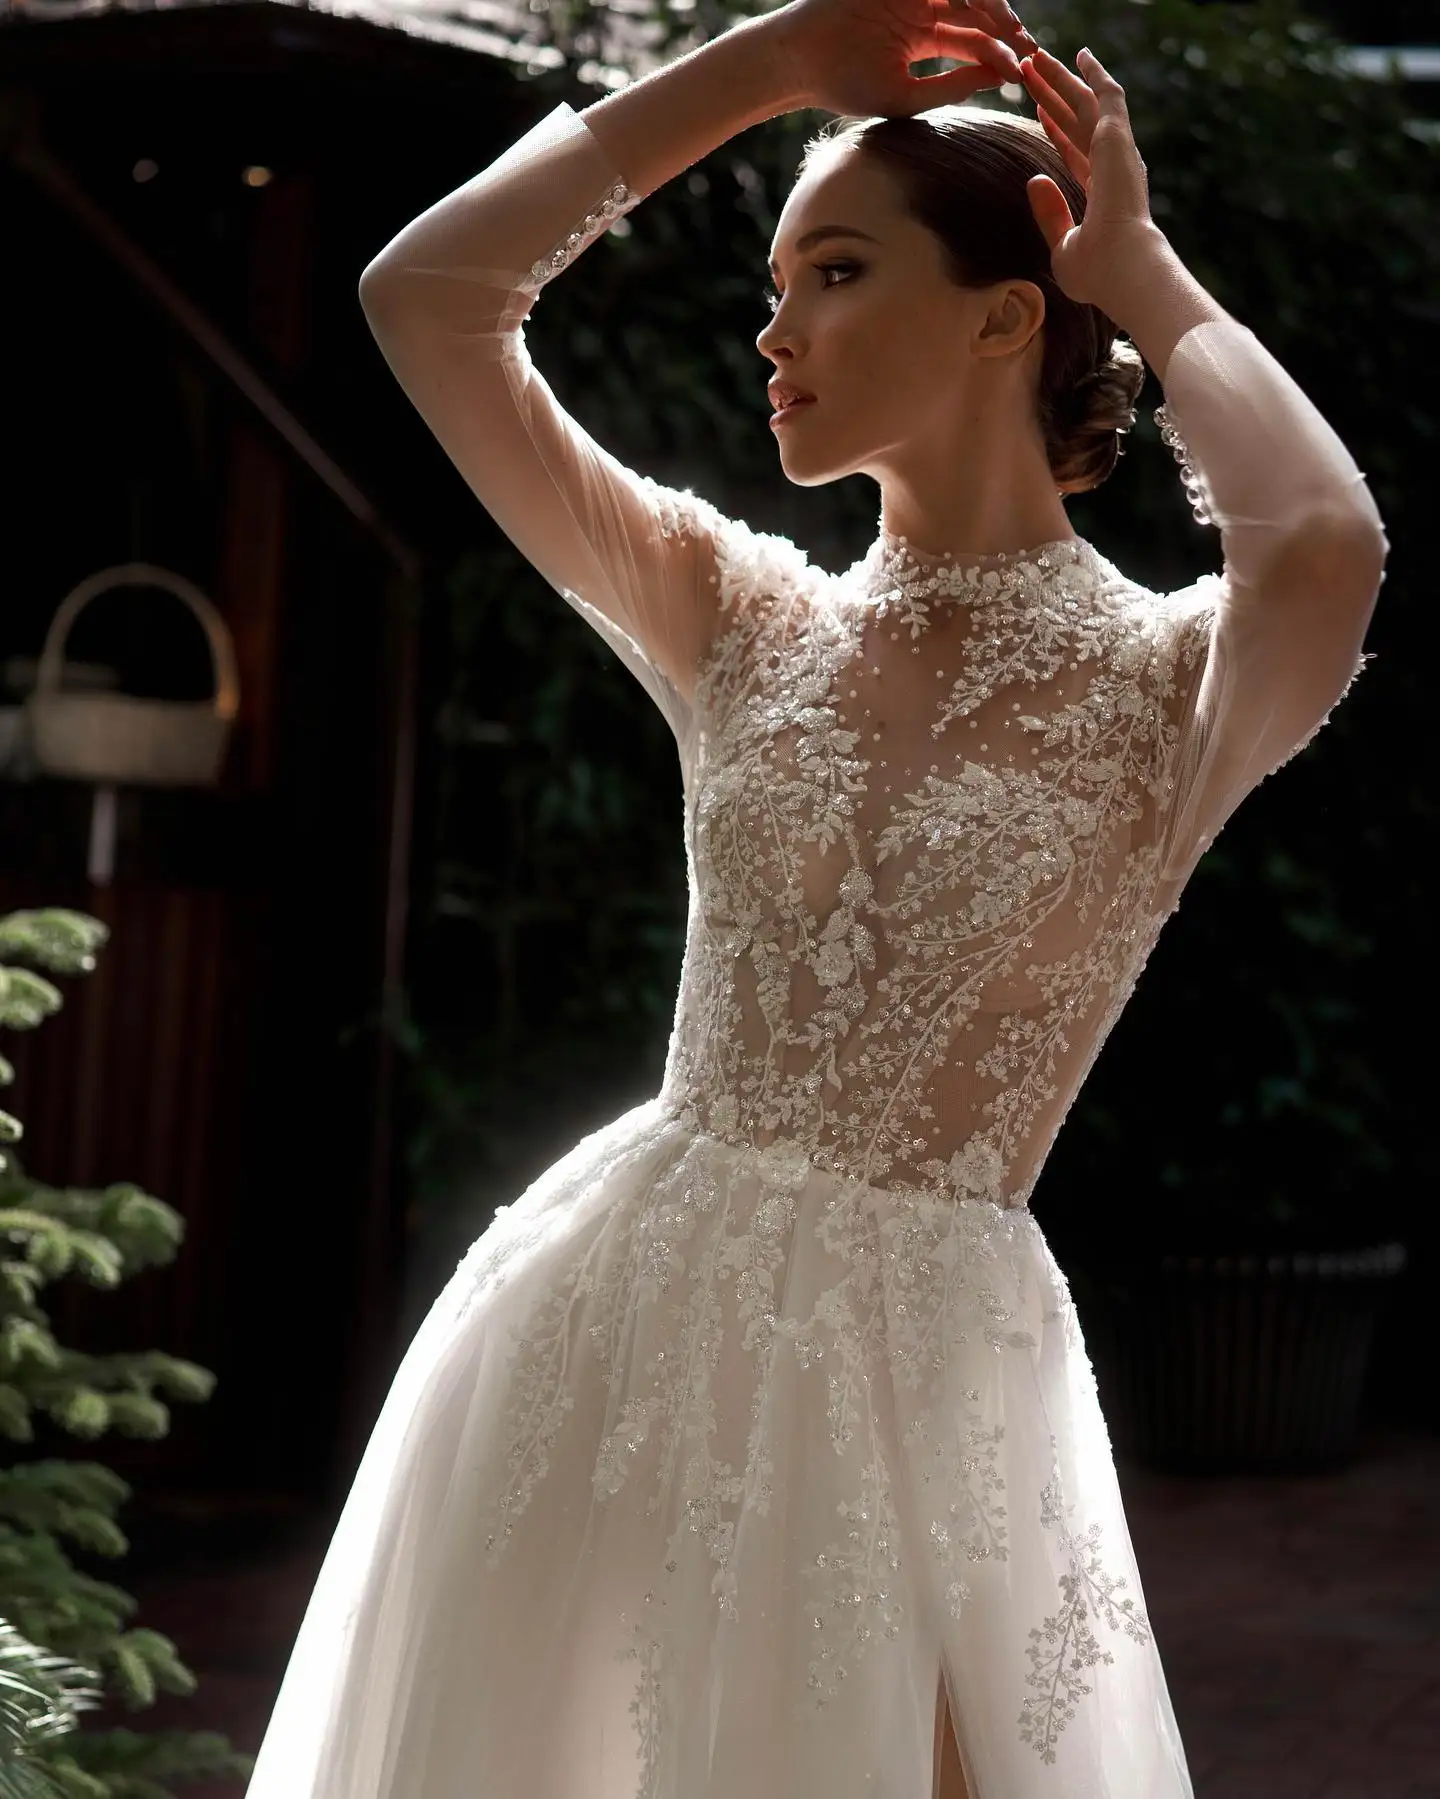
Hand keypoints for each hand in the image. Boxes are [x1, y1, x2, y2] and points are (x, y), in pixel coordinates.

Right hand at [772, 0, 1037, 118]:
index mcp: (922, 38)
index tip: (1019, 71)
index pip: (971, 43)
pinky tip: (980, 7)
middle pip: (976, 12)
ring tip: (1008, 27)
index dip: (998, 55)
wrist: (799, 60)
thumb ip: (949, 87)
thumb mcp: (904, 96)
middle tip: (1025, 45)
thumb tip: (996, 78)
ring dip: (990, 6)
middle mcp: (922, 9)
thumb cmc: (842, 85)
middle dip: (1003, 27)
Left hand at [1020, 46, 1166, 310]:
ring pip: (1086, 102)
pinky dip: (1093, 73)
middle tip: (1031, 73)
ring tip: (1036, 56)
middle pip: (1078, 122)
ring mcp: (1117, 151)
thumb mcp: (1062, 246)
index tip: (1041, 112)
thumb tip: (1033, 181)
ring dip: (1061, 79)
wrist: (1121, 267)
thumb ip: (1050, 214)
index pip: (1076, 154)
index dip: (1058, 132)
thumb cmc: (1096, 273)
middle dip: (1054, 96)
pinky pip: (1106, 94)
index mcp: (1102, 194)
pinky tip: (1080, 55)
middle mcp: (1113, 168)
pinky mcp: (1116, 138)